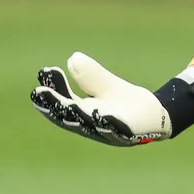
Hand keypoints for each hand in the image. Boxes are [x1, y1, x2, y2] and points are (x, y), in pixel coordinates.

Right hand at [30, 52, 193, 146]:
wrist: (154, 116)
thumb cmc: (126, 102)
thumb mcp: (106, 85)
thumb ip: (91, 75)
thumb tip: (73, 59)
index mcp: (82, 114)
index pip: (60, 105)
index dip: (49, 95)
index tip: (41, 80)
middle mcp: (91, 126)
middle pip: (69, 117)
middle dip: (55, 106)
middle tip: (40, 93)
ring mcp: (108, 132)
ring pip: (89, 125)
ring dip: (77, 116)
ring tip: (67, 105)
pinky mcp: (128, 134)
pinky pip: (117, 130)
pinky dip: (108, 124)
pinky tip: (101, 114)